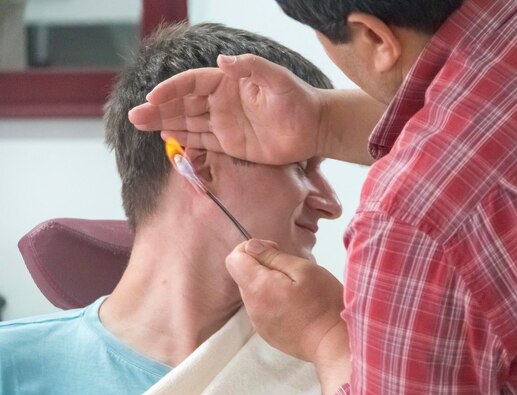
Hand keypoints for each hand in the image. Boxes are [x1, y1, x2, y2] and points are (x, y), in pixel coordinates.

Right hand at [128, 54, 326, 164]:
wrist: (313, 128)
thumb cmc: (297, 99)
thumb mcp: (277, 79)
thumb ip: (251, 67)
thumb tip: (222, 60)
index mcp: (228, 82)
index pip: (193, 83)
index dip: (172, 90)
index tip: (153, 97)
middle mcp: (221, 101)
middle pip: (183, 103)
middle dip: (158, 108)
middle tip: (135, 115)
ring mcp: (224, 123)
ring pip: (188, 121)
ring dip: (164, 122)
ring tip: (140, 124)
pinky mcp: (230, 144)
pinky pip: (201, 140)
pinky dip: (183, 138)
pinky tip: (165, 135)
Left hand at [226, 239, 347, 363]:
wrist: (333, 342)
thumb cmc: (323, 304)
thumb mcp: (303, 269)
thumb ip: (273, 256)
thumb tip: (251, 247)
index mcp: (258, 287)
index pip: (234, 259)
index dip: (252, 249)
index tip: (275, 251)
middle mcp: (252, 307)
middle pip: (243, 275)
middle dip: (262, 266)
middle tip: (291, 270)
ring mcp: (258, 322)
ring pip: (253, 292)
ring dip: (268, 284)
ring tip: (296, 289)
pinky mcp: (267, 333)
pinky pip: (262, 308)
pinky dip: (273, 300)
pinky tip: (295, 305)